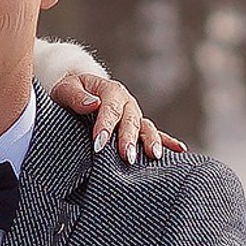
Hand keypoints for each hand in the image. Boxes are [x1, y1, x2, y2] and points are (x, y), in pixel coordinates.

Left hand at [49, 69, 183, 164]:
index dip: (105, 126)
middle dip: (129, 138)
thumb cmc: (70, 91)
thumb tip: (92, 103)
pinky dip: (168, 141)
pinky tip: (181, 149)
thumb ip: (76, 96)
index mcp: (109, 90)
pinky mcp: (138, 126)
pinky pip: (155, 133)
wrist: (79, 89)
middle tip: (126, 157)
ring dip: (151, 141)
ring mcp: (134, 114)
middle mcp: (126, 102)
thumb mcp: (65, 89)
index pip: (109, 108)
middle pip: (130, 120)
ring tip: (154, 155)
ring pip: (146, 127)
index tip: (98, 144)